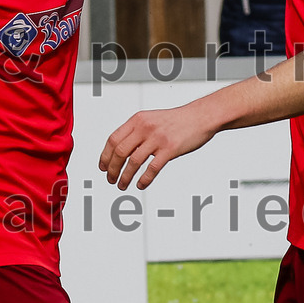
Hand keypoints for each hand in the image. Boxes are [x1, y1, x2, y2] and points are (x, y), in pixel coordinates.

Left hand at [98, 104, 214, 190]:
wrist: (200, 117)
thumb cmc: (176, 120)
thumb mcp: (151, 118)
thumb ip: (136, 131)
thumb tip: (121, 148)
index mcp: (137, 119)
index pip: (113, 139)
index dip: (105, 156)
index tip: (103, 167)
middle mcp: (145, 127)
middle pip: (120, 152)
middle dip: (112, 169)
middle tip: (111, 179)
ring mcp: (157, 138)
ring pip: (133, 162)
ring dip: (125, 177)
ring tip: (122, 185)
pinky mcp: (170, 149)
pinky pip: (152, 168)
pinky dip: (144, 179)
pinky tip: (140, 185)